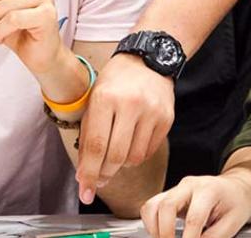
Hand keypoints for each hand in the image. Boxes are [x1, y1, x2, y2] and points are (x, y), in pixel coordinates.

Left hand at [76, 52, 174, 203]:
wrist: (148, 59)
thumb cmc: (116, 81)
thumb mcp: (94, 100)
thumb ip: (88, 135)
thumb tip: (84, 173)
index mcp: (105, 98)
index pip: (96, 145)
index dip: (88, 173)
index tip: (84, 190)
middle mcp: (130, 104)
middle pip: (115, 156)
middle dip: (104, 174)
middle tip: (98, 179)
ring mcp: (151, 111)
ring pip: (134, 158)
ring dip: (121, 165)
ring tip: (115, 154)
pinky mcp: (166, 118)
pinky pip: (148, 151)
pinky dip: (136, 155)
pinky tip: (130, 144)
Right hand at [141, 173, 250, 237]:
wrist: (234, 187)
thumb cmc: (235, 202)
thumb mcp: (233, 223)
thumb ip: (214, 237)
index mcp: (209, 190)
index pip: (194, 218)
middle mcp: (189, 185)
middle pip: (166, 206)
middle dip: (165, 233)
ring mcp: (176, 188)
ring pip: (152, 205)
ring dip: (154, 229)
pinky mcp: (169, 194)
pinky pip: (151, 207)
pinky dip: (151, 224)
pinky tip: (161, 235)